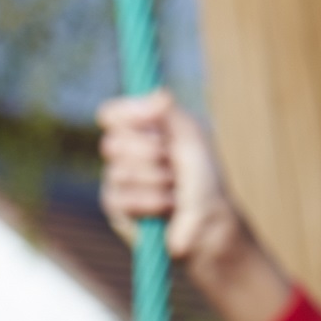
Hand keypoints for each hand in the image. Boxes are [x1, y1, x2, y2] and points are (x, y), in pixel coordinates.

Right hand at [97, 90, 292, 320]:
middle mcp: (126, 153)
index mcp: (142, 131)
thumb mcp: (192, 138)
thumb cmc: (204, 181)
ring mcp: (118, 182)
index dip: (126, 115)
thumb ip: (171, 113)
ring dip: (157, 181)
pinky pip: (121, 198)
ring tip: (175, 192)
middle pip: (114, 141)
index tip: (154, 117)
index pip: (112, 115)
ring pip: (120, 171)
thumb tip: (158, 94)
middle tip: (174, 165)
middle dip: (151, 153)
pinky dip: (150, 202)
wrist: (208, 226)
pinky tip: (166, 209)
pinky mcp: (117, 211)